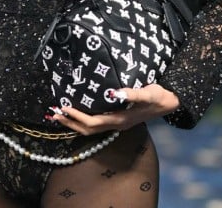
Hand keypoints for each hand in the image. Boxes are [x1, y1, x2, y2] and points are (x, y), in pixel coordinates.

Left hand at [49, 85, 180, 133]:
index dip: (77, 117)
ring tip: (58, 116)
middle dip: (69, 122)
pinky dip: (82, 121)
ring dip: (73, 123)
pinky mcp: (117, 120)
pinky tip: (75, 115)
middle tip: (53, 113)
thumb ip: (133, 93)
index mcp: (120, 120)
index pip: (93, 122)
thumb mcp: (148, 93)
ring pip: (90, 129)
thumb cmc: (158, 96)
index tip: (63, 108)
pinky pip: (95, 125)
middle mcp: (116, 125)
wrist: (168, 103)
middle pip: (87, 129)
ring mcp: (116, 124)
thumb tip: (114, 93)